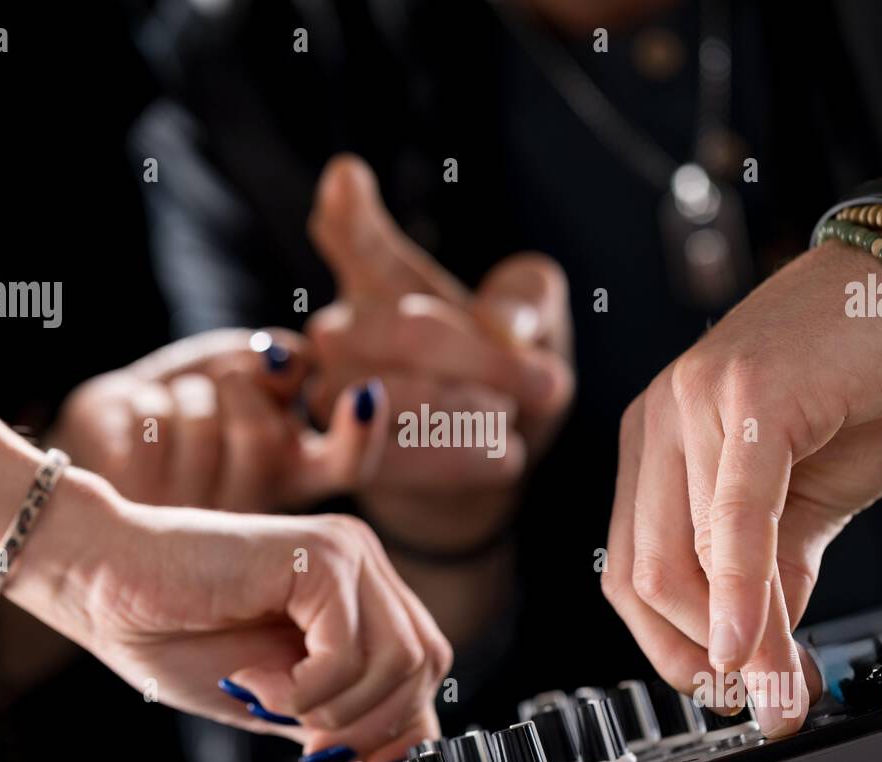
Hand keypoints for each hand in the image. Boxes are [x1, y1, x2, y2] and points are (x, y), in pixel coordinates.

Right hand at [11, 472, 449, 761]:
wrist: (104, 582)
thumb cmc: (173, 633)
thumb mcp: (276, 695)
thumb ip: (337, 714)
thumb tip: (395, 761)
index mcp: (357, 590)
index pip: (424, 662)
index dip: (403, 723)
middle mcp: (362, 563)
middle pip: (425, 662)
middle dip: (372, 722)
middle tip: (307, 740)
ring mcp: (345, 552)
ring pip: (400, 659)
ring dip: (332, 706)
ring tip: (267, 696)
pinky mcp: (319, 555)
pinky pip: (350, 649)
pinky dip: (306, 687)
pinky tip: (255, 678)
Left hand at [50, 328, 386, 513]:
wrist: (109, 430)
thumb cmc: (191, 399)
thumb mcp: (243, 370)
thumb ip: (278, 364)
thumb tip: (294, 362)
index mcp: (293, 475)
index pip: (347, 467)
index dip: (362, 434)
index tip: (363, 392)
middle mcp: (252, 508)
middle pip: (264, 436)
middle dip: (239, 384)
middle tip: (223, 382)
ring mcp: (195, 516)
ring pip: (204, 426)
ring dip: (187, 392)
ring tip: (177, 409)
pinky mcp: (137, 504)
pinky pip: (155, 426)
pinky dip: (144, 400)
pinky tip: (140, 423)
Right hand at [305, 154, 574, 551]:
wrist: (489, 461)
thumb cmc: (507, 371)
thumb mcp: (535, 317)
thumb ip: (525, 298)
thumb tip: (503, 325)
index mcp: (382, 280)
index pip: (358, 240)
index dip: (350, 213)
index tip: (347, 177)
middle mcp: (341, 332)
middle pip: (406, 330)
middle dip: (485, 360)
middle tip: (549, 379)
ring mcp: (332, 397)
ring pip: (402, 397)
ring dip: (476, 410)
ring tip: (510, 416)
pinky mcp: (348, 462)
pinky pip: (404, 456)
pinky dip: (469, 456)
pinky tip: (505, 454)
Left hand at [603, 238, 881, 735]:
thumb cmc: (855, 381)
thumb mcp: (803, 498)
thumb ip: (771, 574)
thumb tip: (761, 661)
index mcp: (655, 445)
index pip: (630, 572)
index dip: (671, 648)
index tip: (725, 691)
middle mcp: (658, 422)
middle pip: (643, 578)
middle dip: (701, 659)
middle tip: (759, 700)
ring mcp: (695, 406)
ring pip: (685, 561)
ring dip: (739, 644)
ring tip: (785, 687)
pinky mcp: (750, 401)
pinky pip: (734, 520)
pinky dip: (742, 595)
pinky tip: (757, 649)